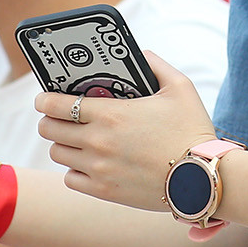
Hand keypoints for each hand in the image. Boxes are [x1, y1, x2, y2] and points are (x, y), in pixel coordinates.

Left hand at [35, 51, 216, 211]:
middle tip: (59, 117)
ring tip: (74, 139)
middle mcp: (98, 141)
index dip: (44, 99)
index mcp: (110, 114)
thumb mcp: (180, 88)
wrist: (203, 179)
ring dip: (62, 144)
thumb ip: (157, 66)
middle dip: (50, 120)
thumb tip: (142, 54)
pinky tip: (87, 163)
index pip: (55, 104)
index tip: (44, 97)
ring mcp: (99, 169)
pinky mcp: (105, 192)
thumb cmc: (192, 131)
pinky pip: (71, 179)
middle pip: (49, 129)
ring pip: (58, 154)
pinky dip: (74, 171)